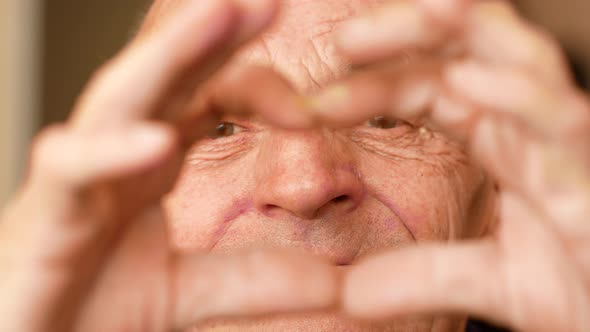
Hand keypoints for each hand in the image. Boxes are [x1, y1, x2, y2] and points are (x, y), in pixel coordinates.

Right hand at [0, 1, 335, 330]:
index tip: (311, 112)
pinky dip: (112, 150)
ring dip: (170, 54)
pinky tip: (158, 141)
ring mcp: (80, 174)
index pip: (208, 97)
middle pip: (169, 75)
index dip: (260, 90)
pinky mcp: (45, 212)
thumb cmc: (90, 307)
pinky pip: (73, 165)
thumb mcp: (189, 292)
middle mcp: (119, 151)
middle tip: (266, 2)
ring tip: (220, 14)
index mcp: (154, 159)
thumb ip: (257, 282)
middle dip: (215, 33)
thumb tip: (336, 283)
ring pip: (122, 95)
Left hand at [311, 0, 589, 330]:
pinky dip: (517, 95)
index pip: (429, 87)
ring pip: (518, 57)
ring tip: (413, 10)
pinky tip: (468, 83)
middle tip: (344, 37)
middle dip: (408, 31)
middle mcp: (527, 126)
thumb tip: (348, 293)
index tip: (314, 102)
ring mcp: (563, 140)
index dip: (374, 85)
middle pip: (467, 50)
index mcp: (499, 139)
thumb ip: (416, 277)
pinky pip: (558, 117)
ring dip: (463, 30)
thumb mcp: (482, 279)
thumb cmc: (574, 288)